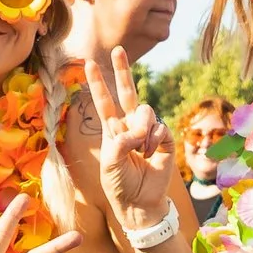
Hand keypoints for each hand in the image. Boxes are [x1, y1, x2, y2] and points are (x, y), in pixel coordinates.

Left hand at [91, 47, 177, 230]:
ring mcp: (148, 131)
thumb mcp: (110, 163)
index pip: (104, 102)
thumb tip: (139, 128)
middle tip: (117, 50)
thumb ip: (120, 142)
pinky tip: (151, 153)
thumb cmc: (120, 184)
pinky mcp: (165, 139)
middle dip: (122, 71)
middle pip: (127, 92)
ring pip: (146, 111)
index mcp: (112, 130)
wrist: (139, 202)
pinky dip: (154, 140)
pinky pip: (160, 128)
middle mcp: (130, 125)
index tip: (88, 64)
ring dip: (142, 130)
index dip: (97, 83)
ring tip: (140, 150)